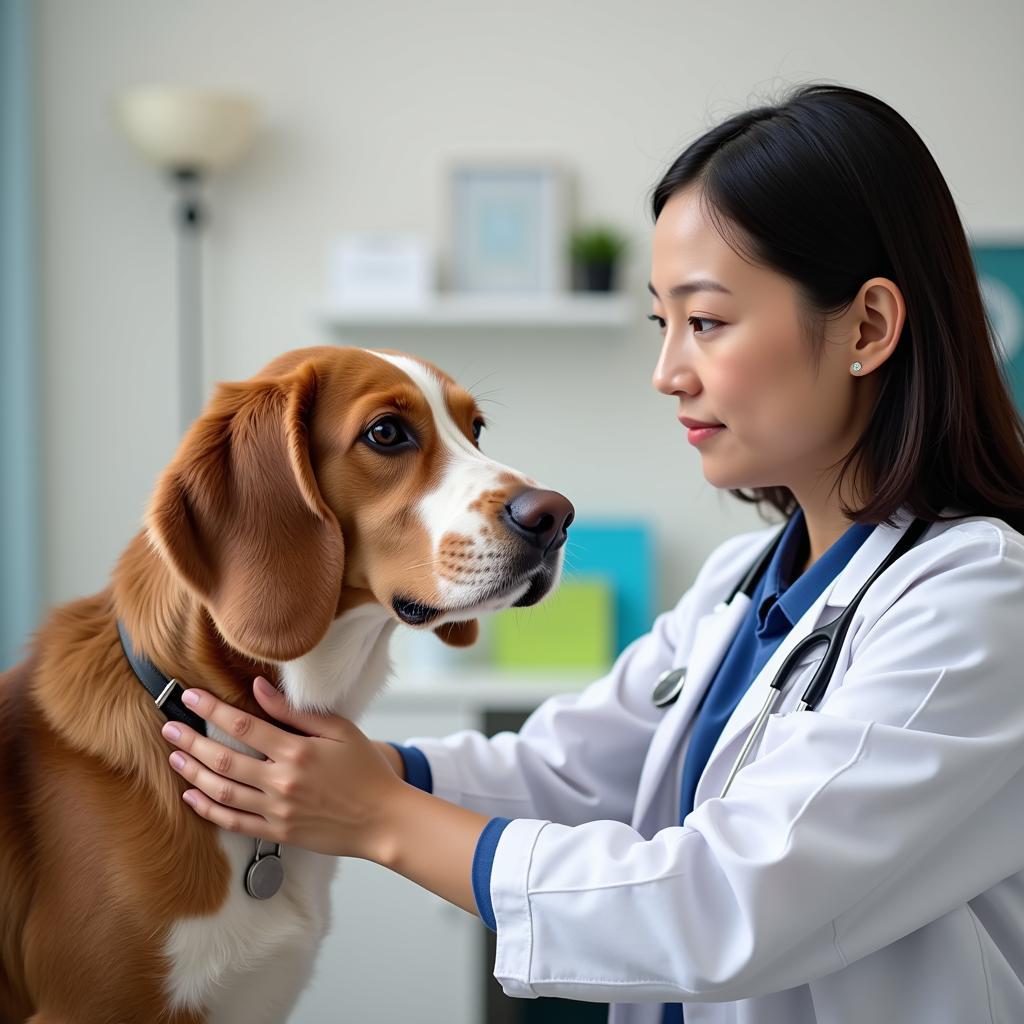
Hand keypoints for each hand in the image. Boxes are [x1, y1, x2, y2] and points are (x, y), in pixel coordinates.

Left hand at [160, 676, 402, 859]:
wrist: (383, 820)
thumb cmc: (366, 770)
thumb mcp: (339, 730)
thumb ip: (295, 712)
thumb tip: (259, 689)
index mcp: (297, 752)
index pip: (243, 726)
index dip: (212, 710)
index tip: (190, 696)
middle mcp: (281, 782)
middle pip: (223, 759)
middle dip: (191, 741)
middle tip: (169, 727)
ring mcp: (277, 811)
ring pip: (222, 792)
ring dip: (193, 773)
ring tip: (174, 757)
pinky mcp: (277, 833)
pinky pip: (233, 822)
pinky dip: (208, 810)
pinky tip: (192, 796)